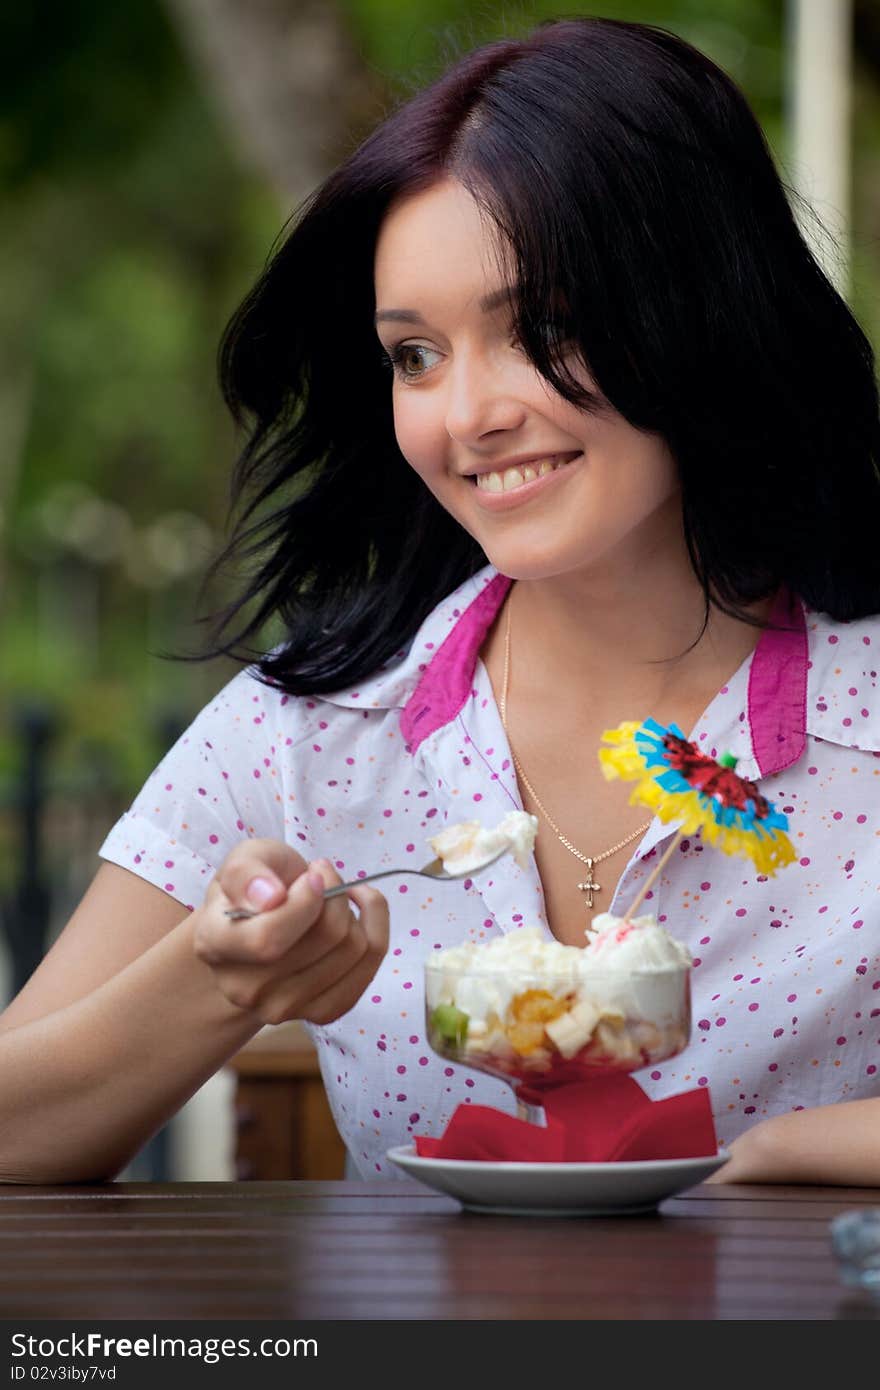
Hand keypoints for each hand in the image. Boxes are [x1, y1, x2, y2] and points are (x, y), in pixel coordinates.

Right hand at [193, 839, 388, 1026]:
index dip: (305, 903)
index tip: (313, 875)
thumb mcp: (245, 859)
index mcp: (214, 946)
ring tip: (330, 898)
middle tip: (322, 877)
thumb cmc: (256, 886)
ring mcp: (282, 1009)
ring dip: (353, 910)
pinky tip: (355, 913)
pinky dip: (374, 927)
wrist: (264, 923)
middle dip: (336, 894)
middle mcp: (243, 989)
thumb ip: (247, 871)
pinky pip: (370, 965)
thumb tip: (269, 897)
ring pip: (353, 948)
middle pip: (325, 938)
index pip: (269, 939)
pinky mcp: (321, 1014)